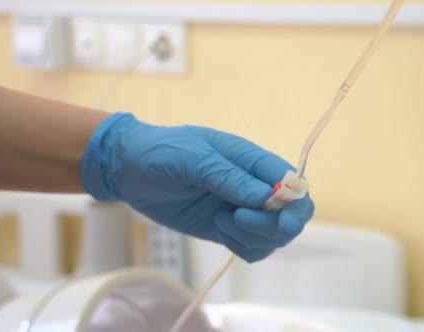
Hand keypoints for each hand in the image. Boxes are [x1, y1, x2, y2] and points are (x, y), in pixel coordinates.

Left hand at [81, 113, 313, 261]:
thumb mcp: (192, 158)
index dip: (293, 205)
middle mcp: (253, 185)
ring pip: (273, 236)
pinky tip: (220, 232)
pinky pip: (253, 248)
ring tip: (220, 223)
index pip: (293, 183)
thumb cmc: (161, 152)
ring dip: (253, 238)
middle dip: (272, 226)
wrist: (130, 170)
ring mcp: (242, 209)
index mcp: (251, 160)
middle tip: (236, 222)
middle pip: (290, 214)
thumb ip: (227, 176)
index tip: (275, 218)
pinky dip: (243, 248)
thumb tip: (265, 197)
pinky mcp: (228, 228)